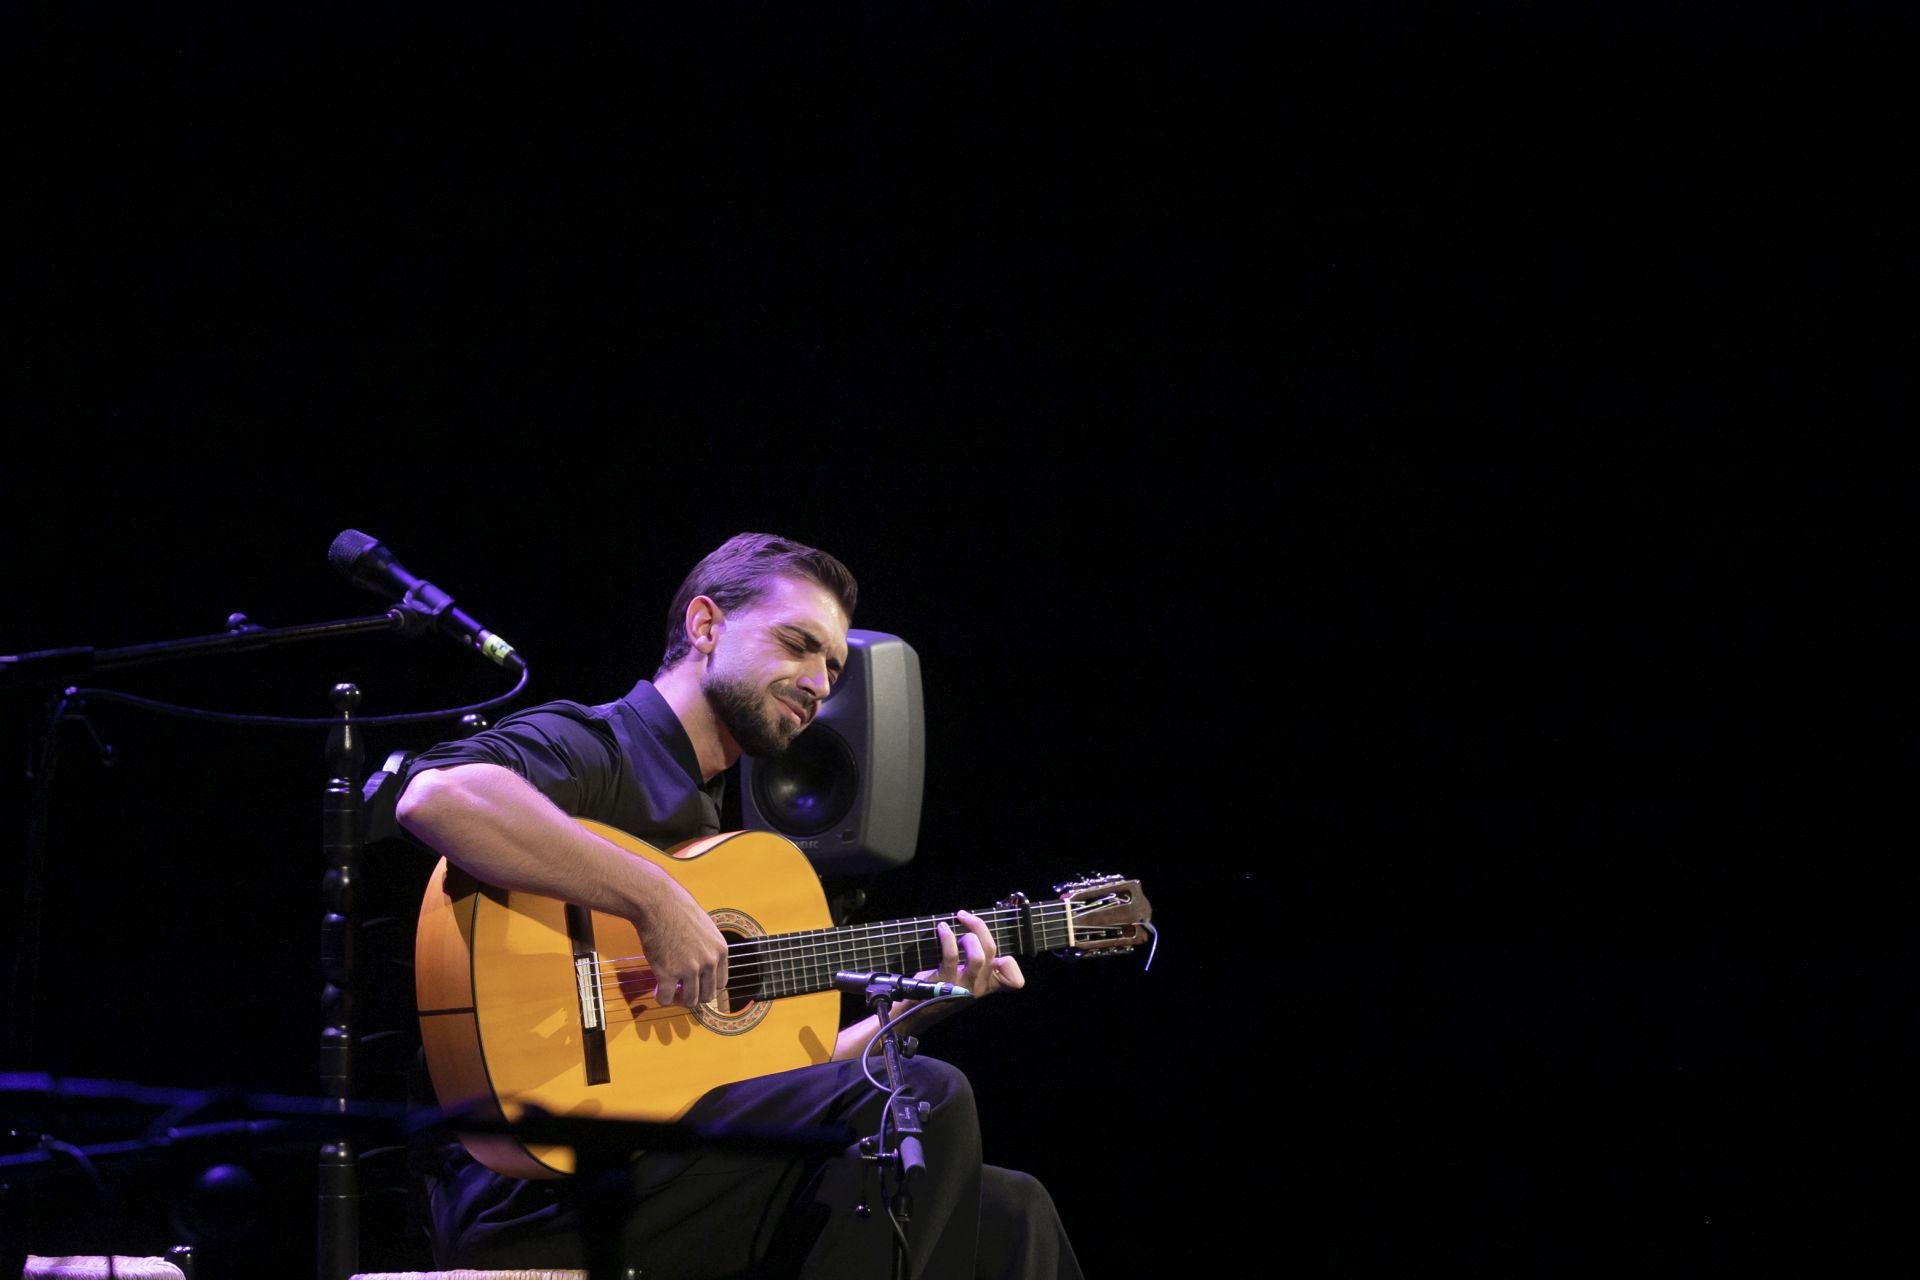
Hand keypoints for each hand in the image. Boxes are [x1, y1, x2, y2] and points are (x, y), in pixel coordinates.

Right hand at [635, 881, 729, 1008]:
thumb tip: (703, 969)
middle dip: (694, 996)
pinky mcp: (668, 974)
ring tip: (670, 990)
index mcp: (720, 950)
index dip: (707, 987)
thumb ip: (708, 949)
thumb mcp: (706, 928)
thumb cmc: (678, 911)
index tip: (697, 986)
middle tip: (682, 991)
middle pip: (707, 996)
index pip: (721, 984)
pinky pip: (667, 999)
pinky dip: (662, 998)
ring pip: (690, 1001)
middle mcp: (709, 962)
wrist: (658, 903)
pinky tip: (657, 989)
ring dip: (679, 999)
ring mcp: (690, 969)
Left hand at [922, 909, 1024, 998]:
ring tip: (954, 929)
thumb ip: (977, 960)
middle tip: (965, 917)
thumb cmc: (942, 986)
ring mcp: (962, 987)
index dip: (1011, 965)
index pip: (1014, 981)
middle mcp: (978, 986)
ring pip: (978, 957)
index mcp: (988, 984)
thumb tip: (976, 928)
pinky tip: (942, 929)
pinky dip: (948, 938)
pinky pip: (951, 956)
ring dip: (968, 936)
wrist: (917, 1008)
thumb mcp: (966, 977)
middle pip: (991, 951)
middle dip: (980, 926)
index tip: (991, 949)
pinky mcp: (943, 984)